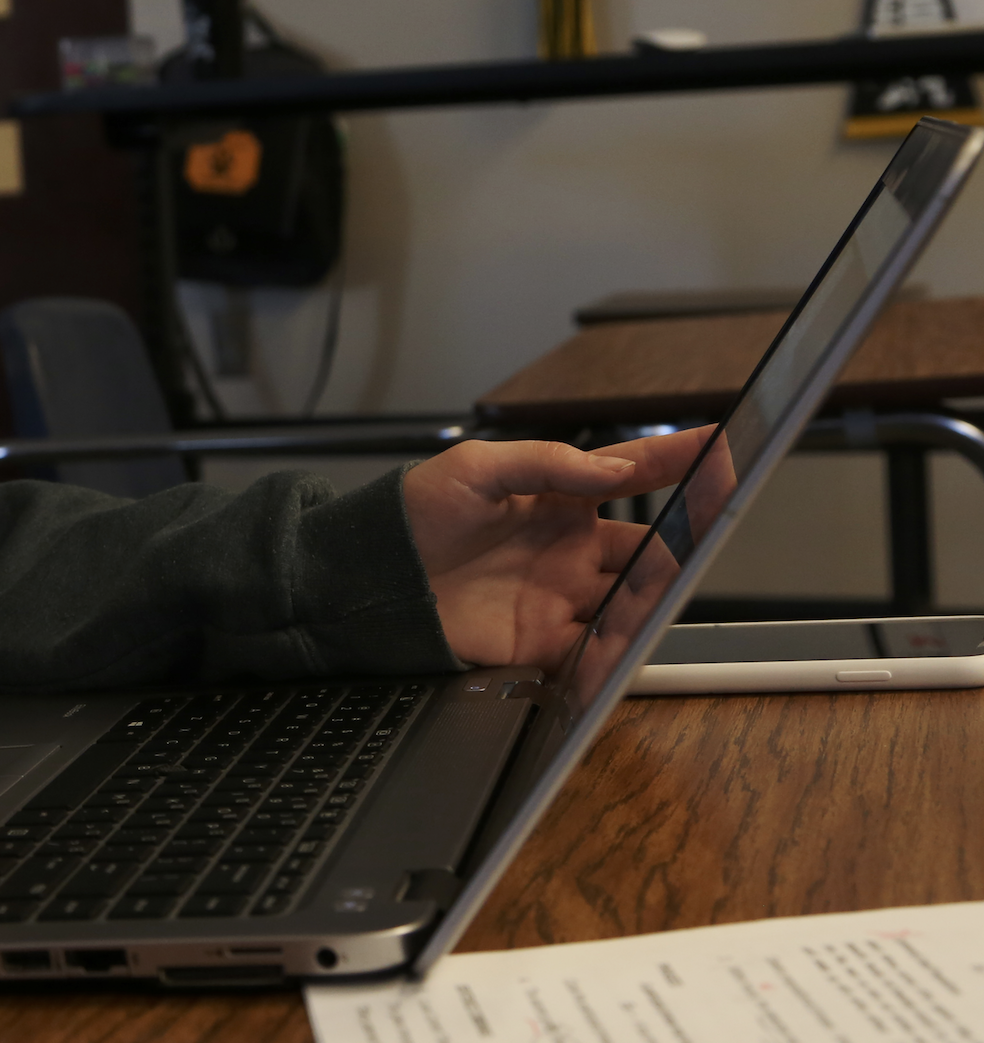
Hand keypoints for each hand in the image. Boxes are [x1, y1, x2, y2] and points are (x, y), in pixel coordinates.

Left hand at [402, 428, 712, 667]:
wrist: (372, 575)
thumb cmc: (416, 511)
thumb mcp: (477, 468)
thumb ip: (547, 463)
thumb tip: (613, 468)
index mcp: (559, 498)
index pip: (632, 474)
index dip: (678, 460)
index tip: (723, 447)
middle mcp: (570, 547)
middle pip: (648, 546)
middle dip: (685, 540)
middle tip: (716, 532)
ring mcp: (560, 594)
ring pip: (633, 598)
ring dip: (660, 594)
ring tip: (685, 583)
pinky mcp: (542, 640)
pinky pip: (595, 649)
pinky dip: (619, 648)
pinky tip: (637, 639)